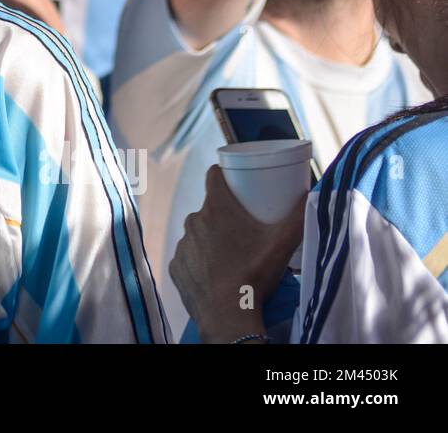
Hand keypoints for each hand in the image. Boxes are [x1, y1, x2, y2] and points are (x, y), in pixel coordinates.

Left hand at [169, 165, 304, 343]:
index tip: (236, 181)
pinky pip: (188, 256)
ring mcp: (182, 244)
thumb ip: (300, 216)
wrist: (228, 314)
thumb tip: (312, 192)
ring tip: (232, 254)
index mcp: (216, 208)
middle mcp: (193, 221)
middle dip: (224, 213)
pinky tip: (215, 271)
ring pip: (198, 233)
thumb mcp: (283, 242)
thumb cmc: (254, 273)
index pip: (213, 176)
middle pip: (209, 208)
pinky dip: (200, 260)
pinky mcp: (176, 266)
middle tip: (245, 228)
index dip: (224, 174)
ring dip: (211, 238)